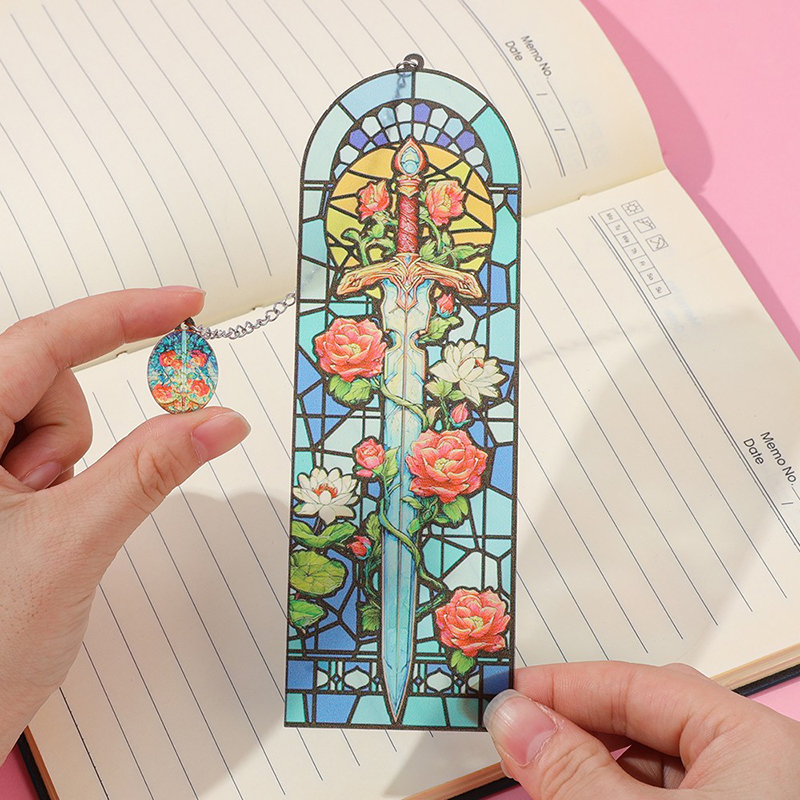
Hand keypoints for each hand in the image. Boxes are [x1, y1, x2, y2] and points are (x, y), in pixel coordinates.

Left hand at [0, 288, 249, 761]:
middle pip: (44, 385)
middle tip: (63, 496)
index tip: (184, 303)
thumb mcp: (75, 543)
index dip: (120, 316)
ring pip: (47, 422)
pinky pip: (42, 454)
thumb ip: (152, 470)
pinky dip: (61, 479)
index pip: (42, 344)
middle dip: (71, 438)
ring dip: (65, 467)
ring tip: (40, 527)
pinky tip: (37, 525)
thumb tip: (218, 419)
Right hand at [485, 661, 799, 798]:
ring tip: (544, 773)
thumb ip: (573, 771)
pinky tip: (584, 795)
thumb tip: (511, 717)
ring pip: (657, 763)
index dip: (564, 685)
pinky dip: (621, 791)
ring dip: (595, 764)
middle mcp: (762, 763)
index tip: (508, 695)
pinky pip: (674, 792)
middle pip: (648, 719)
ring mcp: (751, 795)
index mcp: (754, 741)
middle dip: (578, 725)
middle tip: (518, 737)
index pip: (637, 685)